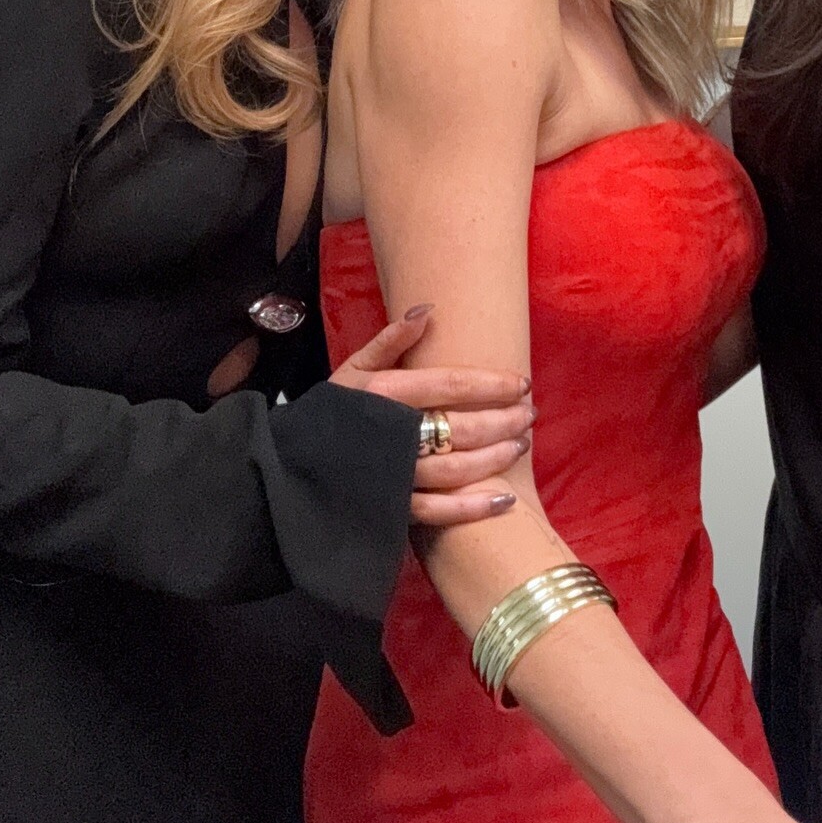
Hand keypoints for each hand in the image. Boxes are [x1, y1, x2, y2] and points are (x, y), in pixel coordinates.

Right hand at [330, 307, 532, 525]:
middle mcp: (392, 434)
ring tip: (521, 444)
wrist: (291, 468)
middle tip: (529, 414)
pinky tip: (504, 499)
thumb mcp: (353, 369)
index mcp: (383, 392)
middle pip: (460, 426)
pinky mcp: (392, 510)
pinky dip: (473, 508)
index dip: (491, 383)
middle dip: (503, 420)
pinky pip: (438, 512)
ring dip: (495, 457)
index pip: (449, 383)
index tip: (521, 382)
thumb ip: (390, 341)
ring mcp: (393, 475)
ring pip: (455, 467)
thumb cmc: (332, 413)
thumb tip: (428, 310)